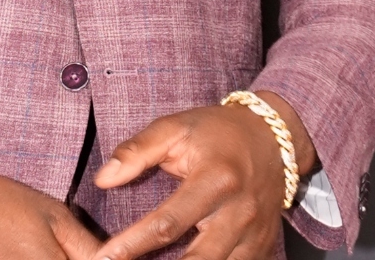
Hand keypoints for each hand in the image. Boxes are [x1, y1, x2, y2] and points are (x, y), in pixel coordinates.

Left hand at [90, 92, 315, 259]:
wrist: (272, 137)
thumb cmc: (217, 132)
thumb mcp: (176, 128)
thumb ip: (137, 151)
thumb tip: (102, 179)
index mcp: (216, 179)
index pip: (169, 222)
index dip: (134, 243)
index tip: (106, 257)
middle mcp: (239, 211)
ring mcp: (254, 233)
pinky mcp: (262, 245)